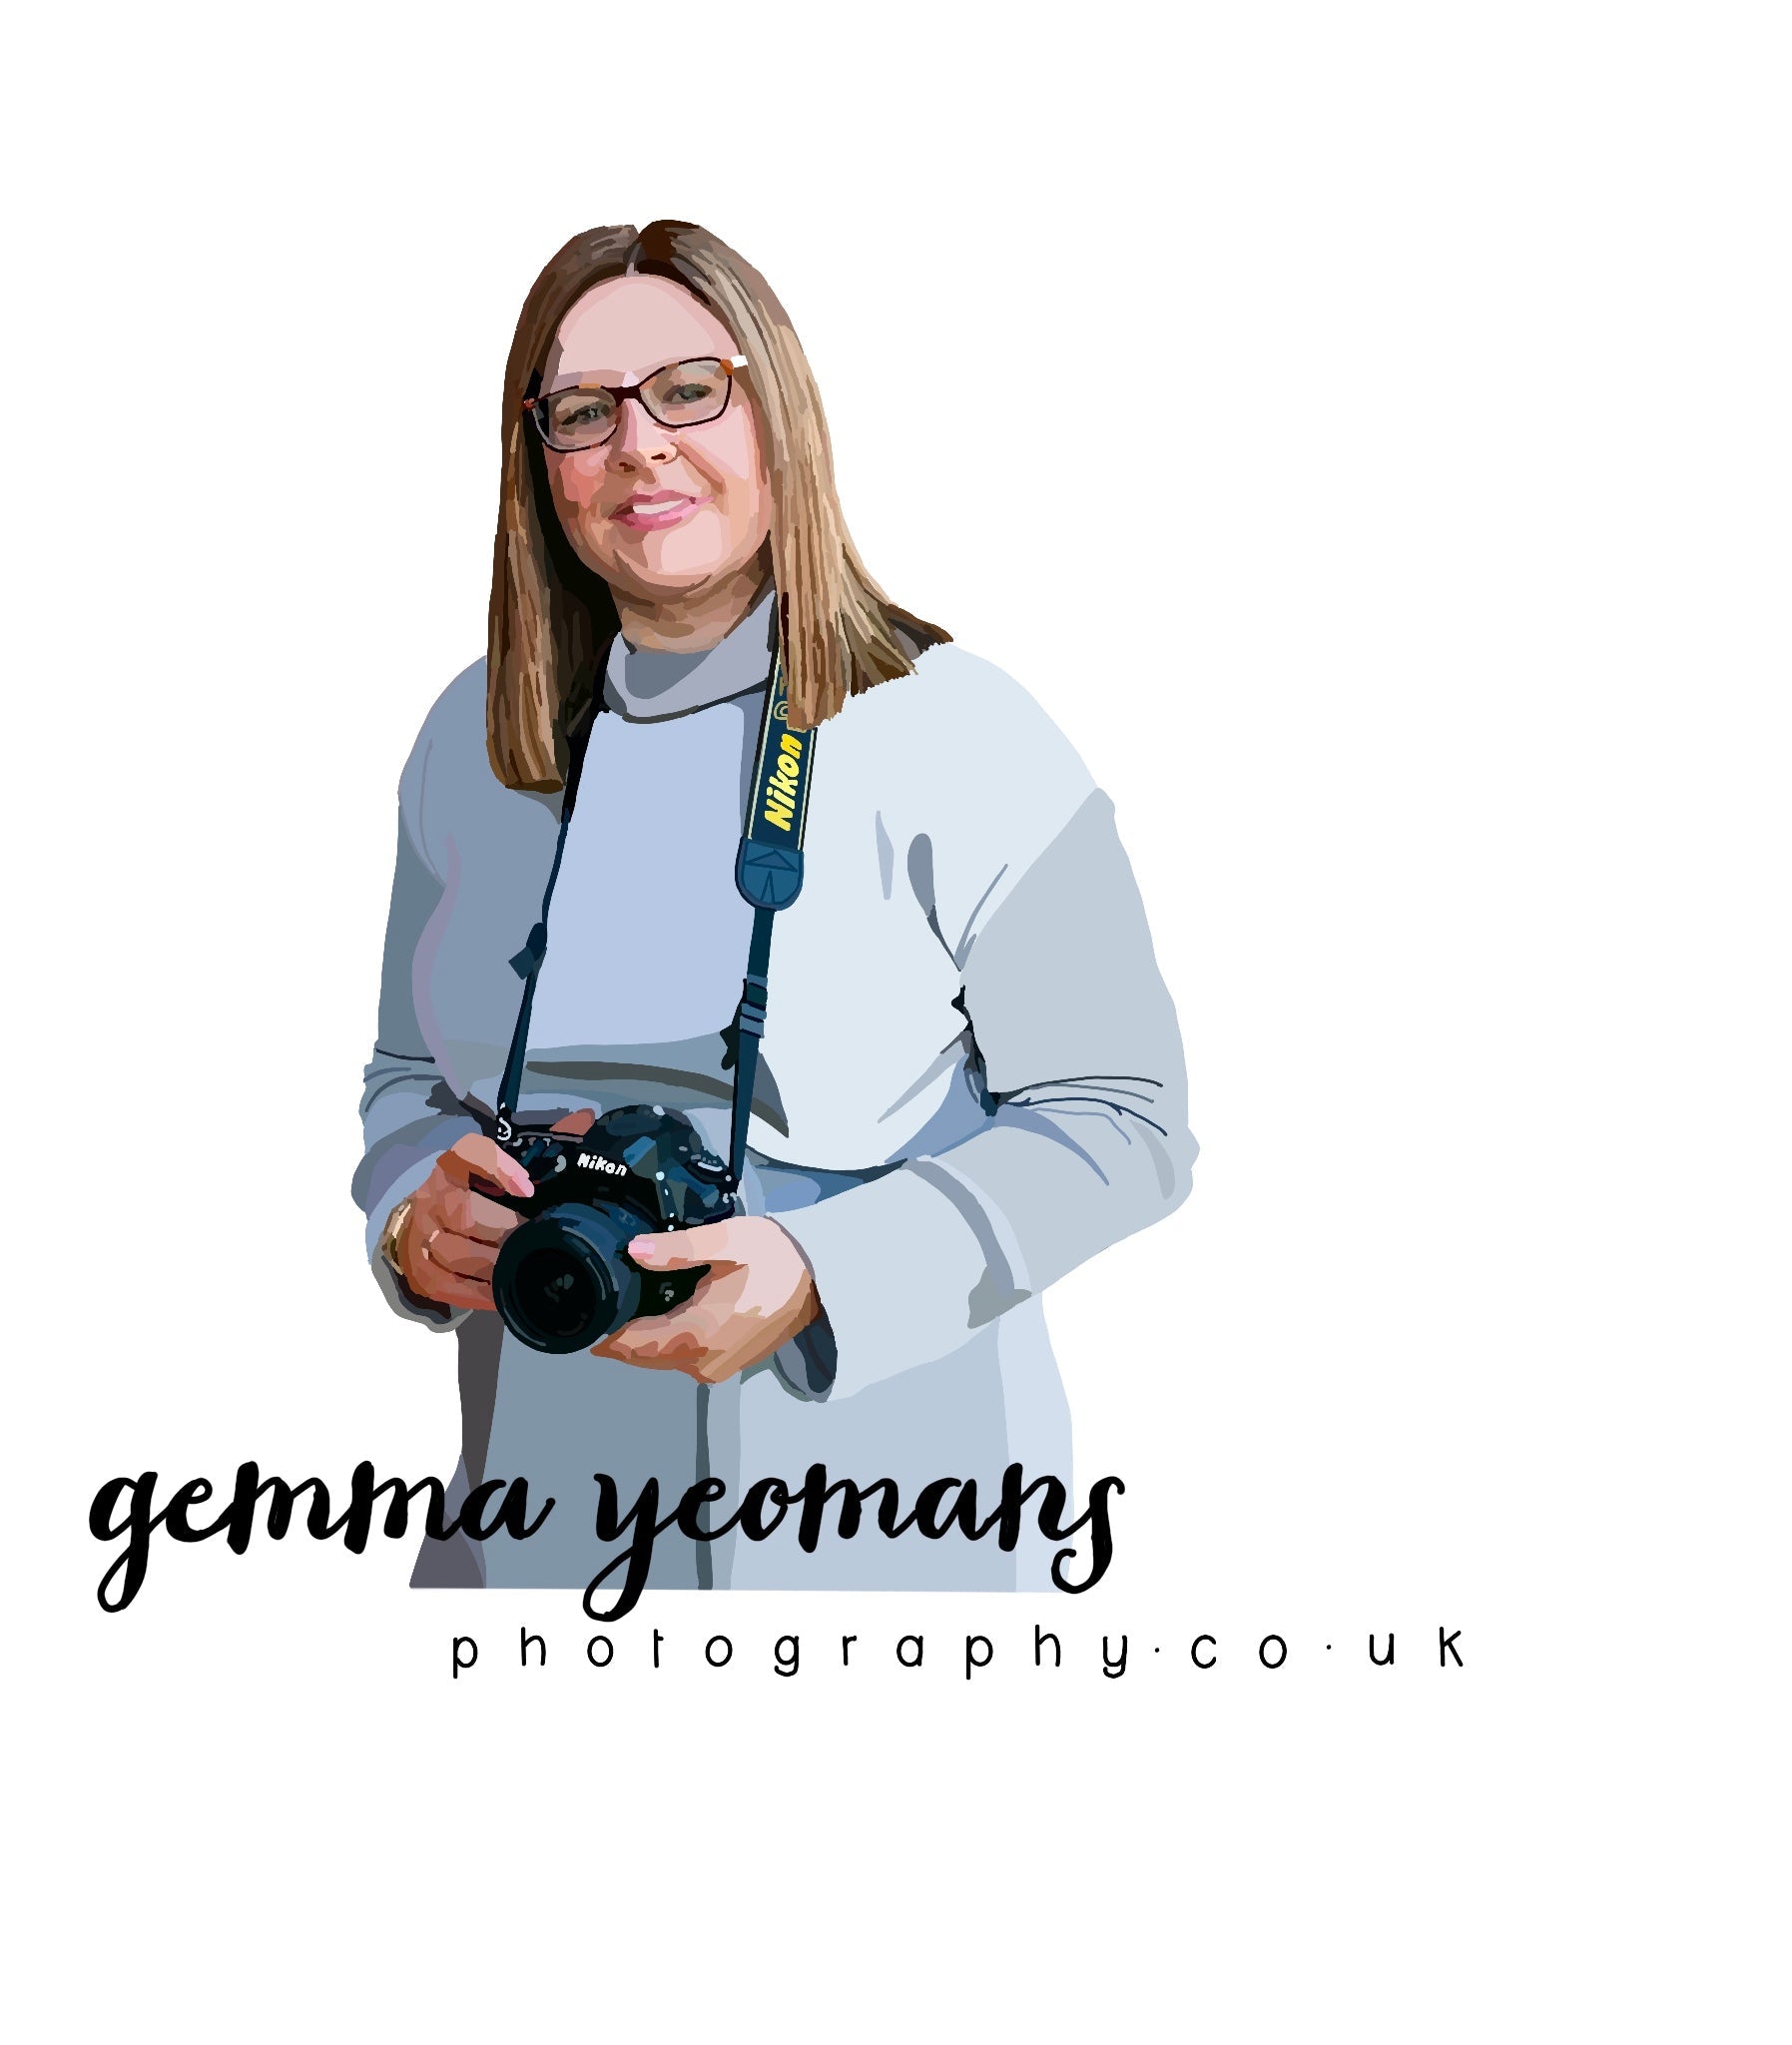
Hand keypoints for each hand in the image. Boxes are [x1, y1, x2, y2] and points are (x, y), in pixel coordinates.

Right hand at [393, 1110, 593, 1312]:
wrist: (423, 1224)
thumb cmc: (476, 1191)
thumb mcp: (504, 1166)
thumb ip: (544, 1145)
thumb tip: (585, 1119)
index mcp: (455, 1164)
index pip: (468, 1152)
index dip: (496, 1166)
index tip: (527, 1187)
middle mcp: (433, 1197)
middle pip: (465, 1213)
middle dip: (507, 1231)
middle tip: (543, 1240)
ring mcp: (422, 1236)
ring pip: (456, 1252)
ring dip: (497, 1266)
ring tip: (529, 1270)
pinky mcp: (421, 1272)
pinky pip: (450, 1286)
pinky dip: (481, 1294)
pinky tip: (507, 1295)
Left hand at [593, 1217, 820, 1384]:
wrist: (823, 1285)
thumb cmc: (776, 1258)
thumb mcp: (730, 1241)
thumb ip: (679, 1249)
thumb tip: (632, 1250)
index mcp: (697, 1333)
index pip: (632, 1346)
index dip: (602, 1336)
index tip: (579, 1315)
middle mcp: (701, 1362)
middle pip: (641, 1357)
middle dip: (616, 1337)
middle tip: (592, 1305)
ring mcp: (714, 1369)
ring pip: (659, 1361)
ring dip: (639, 1341)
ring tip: (620, 1308)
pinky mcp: (725, 1367)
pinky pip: (680, 1361)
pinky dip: (663, 1344)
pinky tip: (657, 1316)